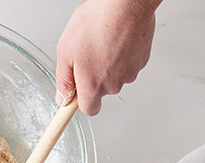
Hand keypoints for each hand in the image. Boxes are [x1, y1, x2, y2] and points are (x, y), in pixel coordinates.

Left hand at [56, 0, 161, 114]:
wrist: (125, 4)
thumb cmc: (95, 23)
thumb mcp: (65, 53)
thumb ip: (64, 81)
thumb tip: (63, 99)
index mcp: (94, 86)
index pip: (89, 109)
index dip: (79, 102)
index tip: (74, 98)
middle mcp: (114, 84)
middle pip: (100, 90)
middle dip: (91, 77)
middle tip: (84, 55)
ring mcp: (131, 72)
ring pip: (114, 76)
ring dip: (106, 64)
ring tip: (100, 42)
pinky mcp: (142, 60)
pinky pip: (126, 64)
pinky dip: (120, 55)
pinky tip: (113, 39)